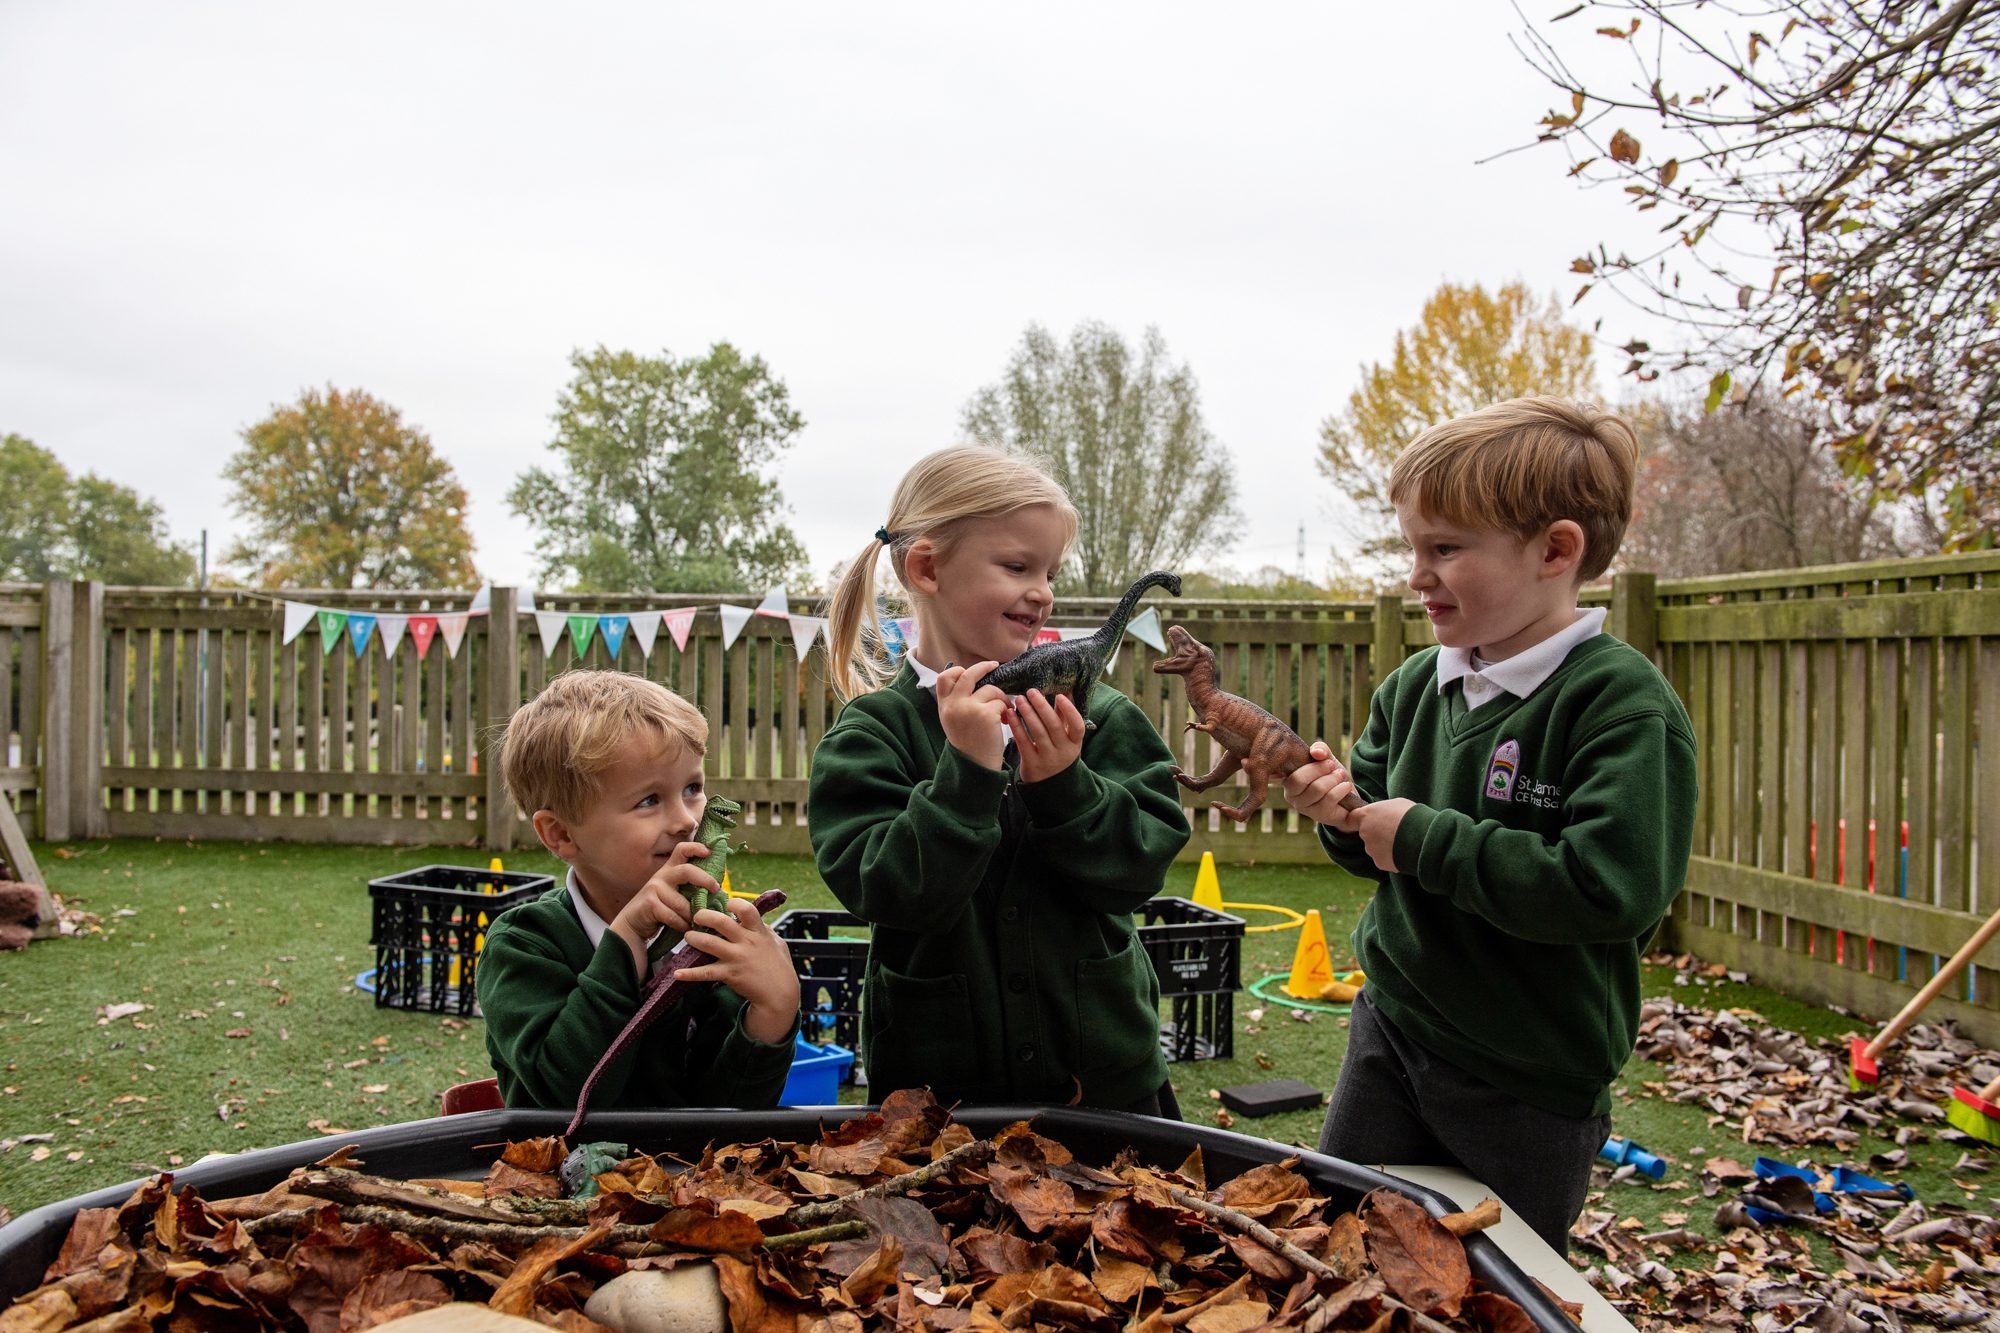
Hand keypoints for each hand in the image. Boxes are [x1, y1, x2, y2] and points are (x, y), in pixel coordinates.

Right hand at [608, 843, 715, 981]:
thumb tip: (718, 890)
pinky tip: (684, 928)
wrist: (633, 925)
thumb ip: (689, 888)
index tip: (709, 851)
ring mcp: (654, 889)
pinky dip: (682, 925)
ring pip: (682, 903)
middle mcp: (662, 876)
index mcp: (669, 870)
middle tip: (715, 889)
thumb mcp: (673, 894)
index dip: (696, 847)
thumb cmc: (660, 910)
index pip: (681, 850)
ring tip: (696, 922)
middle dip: (705, 880)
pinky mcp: (650, 904)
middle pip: (687, 871)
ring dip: (692, 916)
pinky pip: (673, 916)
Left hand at [672, 896, 801, 1044]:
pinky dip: (690, 974)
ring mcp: (736, 958)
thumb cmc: (780, 967)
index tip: (725, 904)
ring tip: (688, 936)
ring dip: (694, 938)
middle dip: (704, 916)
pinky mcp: (729, 974)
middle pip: (721, 922)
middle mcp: (746, 942)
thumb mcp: (777, 943)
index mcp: (758, 932)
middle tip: (696, 916)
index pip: (746, 909)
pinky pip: (706, 973)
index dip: (733, 903)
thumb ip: (764, 930)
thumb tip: (755, 920)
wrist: (779, 994)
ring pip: (709, 943)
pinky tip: (677, 974)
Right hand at [936, 661, 1008, 769]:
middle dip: (983, 667)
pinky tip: (1004, 722)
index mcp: (944, 706)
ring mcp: (969, 708)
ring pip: (991, 689)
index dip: (957, 670)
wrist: (976, 766)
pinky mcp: (985, 714)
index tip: (968, 671)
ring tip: (1003, 712)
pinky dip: (1006, 710)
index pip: (944, 678)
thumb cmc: (969, 743)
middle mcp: (953, 705)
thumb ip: (957, 701)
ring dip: (1001, 698)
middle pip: (968, 675)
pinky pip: (1001, 702)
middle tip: (994, 665)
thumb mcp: (953, 720)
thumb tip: (969, 677)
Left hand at [1007, 688, 1084, 783]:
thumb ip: (1064, 716)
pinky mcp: (1032, 763)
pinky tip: (1010, 715)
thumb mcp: (1065, 738)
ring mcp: (1048, 759)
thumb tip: (1066, 690)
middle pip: (1053, 726)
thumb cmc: (1057, 752)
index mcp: (1074, 743)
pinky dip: (1016, 727)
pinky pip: (1023, 742)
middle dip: (1042, 706)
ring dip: (1028, 714)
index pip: (1077, 726)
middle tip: (1031, 691)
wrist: (1049, 784)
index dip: (1070, 711)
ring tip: (1020, 699)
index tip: (1060, 696)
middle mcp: (1063, 751)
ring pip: (1037, 732)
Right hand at [1284, 741, 1360, 830]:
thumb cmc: (1330, 776)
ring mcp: (1303, 808)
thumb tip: (1316, 753)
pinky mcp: (1318, 816)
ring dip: (1334, 778)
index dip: (1289, 768)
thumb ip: (1320, 749)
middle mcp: (1290, 795)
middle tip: (1332, 765)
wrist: (1347, 796)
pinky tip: (1346, 786)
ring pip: (1317, 788)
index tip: (1316, 758)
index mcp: (1287, 780)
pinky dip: (1342, 789)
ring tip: (1341, 775)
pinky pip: (1330, 798)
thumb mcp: (1325, 758)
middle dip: (1320, 768)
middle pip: (1299, 779)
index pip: (1282, 773)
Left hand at [1353, 798, 1414, 872]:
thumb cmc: (1412, 816)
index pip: (1351, 819)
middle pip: (1367, 835)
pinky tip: (1404, 852)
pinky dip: (1392, 858)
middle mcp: (1365, 833)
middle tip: (1395, 832)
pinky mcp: (1380, 863)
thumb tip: (1385, 816)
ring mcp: (1372, 850)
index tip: (1365, 822)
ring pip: (1376, 848)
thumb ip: (1383, 811)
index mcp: (1366, 815)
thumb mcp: (1396, 804)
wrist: (1423, 836)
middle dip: (1378, 834)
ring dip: (1386, 847)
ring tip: (1402, 842)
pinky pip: (1384, 859)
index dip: (1358, 820)